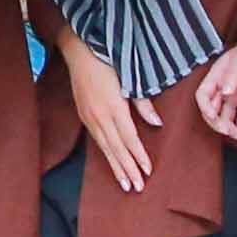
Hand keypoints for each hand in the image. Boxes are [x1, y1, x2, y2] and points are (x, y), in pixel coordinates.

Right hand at [64, 49, 151, 194]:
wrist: (79, 49)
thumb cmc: (108, 59)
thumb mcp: (129, 76)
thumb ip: (142, 102)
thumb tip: (156, 123)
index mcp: (113, 106)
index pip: (129, 138)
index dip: (139, 156)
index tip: (147, 171)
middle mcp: (100, 115)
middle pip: (117, 148)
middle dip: (128, 168)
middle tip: (137, 187)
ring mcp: (90, 116)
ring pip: (105, 147)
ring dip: (116, 167)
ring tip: (124, 184)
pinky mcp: (84, 115)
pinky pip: (97, 140)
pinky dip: (106, 154)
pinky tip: (112, 163)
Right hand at [196, 38, 236, 148]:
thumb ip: (232, 75)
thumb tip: (225, 91)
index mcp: (215, 79)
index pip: (203, 96)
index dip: (205, 107)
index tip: (213, 116)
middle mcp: (221, 91)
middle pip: (213, 112)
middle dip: (218, 123)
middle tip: (227, 130)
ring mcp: (233, 99)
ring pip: (227, 119)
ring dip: (231, 130)